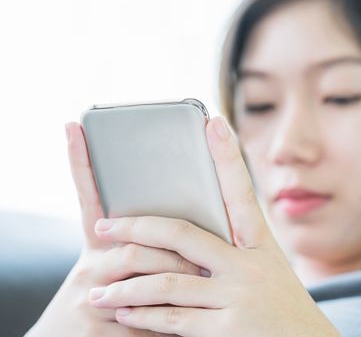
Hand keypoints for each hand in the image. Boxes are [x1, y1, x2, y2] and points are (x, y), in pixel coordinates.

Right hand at [26, 123, 200, 336]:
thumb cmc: (113, 302)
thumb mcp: (125, 269)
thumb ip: (153, 245)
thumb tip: (190, 220)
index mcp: (100, 247)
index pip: (89, 197)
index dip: (78, 163)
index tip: (74, 126)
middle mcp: (90, 267)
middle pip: (135, 245)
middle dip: (175, 251)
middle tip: (204, 257)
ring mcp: (90, 300)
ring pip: (145, 282)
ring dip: (181, 285)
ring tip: (205, 284)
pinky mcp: (97, 334)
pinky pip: (147, 325)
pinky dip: (168, 325)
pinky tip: (180, 325)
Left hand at [87, 117, 340, 336]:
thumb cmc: (283, 306)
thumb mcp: (268, 269)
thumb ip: (235, 251)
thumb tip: (187, 238)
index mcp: (259, 244)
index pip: (240, 191)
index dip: (227, 156)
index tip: (213, 122)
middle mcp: (248, 265)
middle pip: (181, 235)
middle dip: (137, 228)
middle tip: (104, 226)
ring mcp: (237, 296)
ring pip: (167, 283)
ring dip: (126, 287)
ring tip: (97, 290)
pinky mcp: (227, 329)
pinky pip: (173, 319)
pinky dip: (144, 316)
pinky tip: (124, 312)